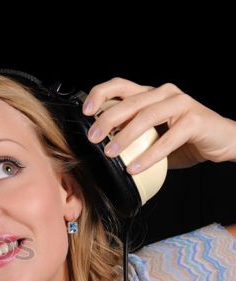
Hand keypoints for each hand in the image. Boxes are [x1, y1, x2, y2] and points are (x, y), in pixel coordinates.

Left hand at [81, 77, 235, 173]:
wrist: (222, 142)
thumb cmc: (185, 140)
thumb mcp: (151, 136)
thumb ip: (131, 136)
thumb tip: (100, 147)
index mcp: (151, 95)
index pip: (121, 86)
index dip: (100, 94)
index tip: (85, 111)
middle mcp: (165, 93)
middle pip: (129, 101)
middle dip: (107, 119)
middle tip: (93, 138)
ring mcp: (181, 104)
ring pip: (146, 116)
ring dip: (125, 136)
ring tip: (110, 153)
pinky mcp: (195, 120)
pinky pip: (167, 138)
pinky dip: (148, 155)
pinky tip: (134, 167)